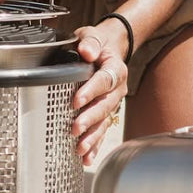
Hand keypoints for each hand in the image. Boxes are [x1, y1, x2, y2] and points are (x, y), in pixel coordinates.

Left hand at [72, 25, 126, 165]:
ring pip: (105, 121)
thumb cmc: (98, 42)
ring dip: (93, 137)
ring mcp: (114, 101)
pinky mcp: (108, 111)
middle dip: (90, 118)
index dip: (90, 91)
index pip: (103, 81)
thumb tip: (86, 50)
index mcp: (115, 68)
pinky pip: (103, 130)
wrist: (110, 48)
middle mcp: (118, 88)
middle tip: (75, 128)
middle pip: (105, 105)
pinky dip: (96, 145)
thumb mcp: (92, 34)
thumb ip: (90, 42)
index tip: (76, 101)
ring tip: (80, 149)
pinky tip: (87, 158)